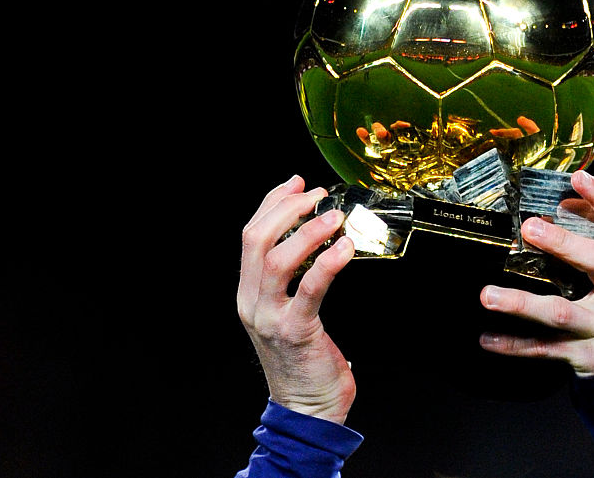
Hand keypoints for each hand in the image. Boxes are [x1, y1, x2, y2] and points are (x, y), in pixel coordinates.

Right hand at [238, 175, 356, 423]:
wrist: (307, 409)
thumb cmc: (305, 357)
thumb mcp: (289, 308)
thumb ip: (294, 276)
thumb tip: (315, 232)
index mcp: (248, 292)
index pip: (251, 235)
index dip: (272, 203)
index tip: (297, 183)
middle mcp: (251, 301)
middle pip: (256, 240)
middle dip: (287, 209)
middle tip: (318, 195)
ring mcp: (268, 317)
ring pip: (277, 259)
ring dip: (308, 231)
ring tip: (335, 216)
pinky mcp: (294, 332)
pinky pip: (309, 289)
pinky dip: (328, 263)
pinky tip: (345, 249)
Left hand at [479, 170, 593, 376]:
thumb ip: (588, 240)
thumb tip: (560, 202)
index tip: (578, 177)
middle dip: (565, 243)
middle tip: (529, 227)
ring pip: (562, 313)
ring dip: (521, 303)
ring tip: (487, 295)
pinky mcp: (587, 358)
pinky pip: (544, 349)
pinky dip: (514, 344)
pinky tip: (487, 339)